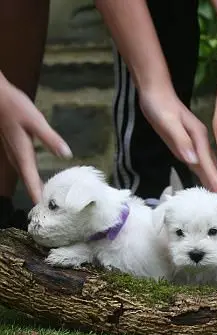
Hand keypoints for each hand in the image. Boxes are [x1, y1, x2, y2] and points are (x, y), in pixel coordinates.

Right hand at [0, 75, 71, 202]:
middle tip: (47, 208)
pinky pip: (23, 165)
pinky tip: (36, 175)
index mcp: (22, 152)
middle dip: (36, 193)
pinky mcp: (14, 145)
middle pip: (27, 179)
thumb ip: (51, 139)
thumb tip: (66, 154)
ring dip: (33, 184)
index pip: (30, 178)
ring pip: (24, 172)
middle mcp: (16, 155)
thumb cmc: (15, 107)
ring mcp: (13, 150)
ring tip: (44, 196)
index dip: (37, 193)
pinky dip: (30, 174)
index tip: (42, 209)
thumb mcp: (36, 121)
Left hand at [138, 88, 216, 191]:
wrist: (155, 93)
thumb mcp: (169, 122)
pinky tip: (204, 179)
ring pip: (205, 163)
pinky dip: (202, 172)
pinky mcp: (186, 143)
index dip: (213, 177)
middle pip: (210, 164)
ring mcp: (194, 142)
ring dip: (212, 178)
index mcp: (198, 136)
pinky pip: (197, 161)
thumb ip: (181, 141)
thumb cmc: (160, 106)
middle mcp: (200, 140)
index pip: (207, 161)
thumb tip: (193, 161)